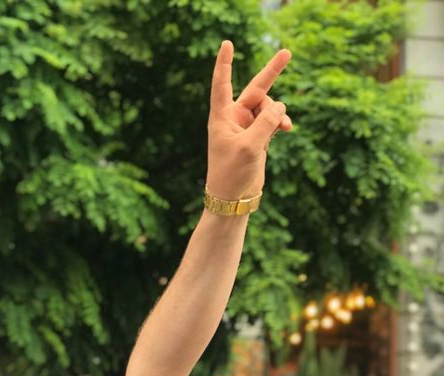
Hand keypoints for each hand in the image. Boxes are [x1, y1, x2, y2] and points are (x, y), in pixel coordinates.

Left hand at [205, 41, 291, 200]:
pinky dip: (281, 122)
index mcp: (221, 118)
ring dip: (280, 113)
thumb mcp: (250, 146)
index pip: (222, 84)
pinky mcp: (258, 138)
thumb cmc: (232, 173)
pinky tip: (287, 129)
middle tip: (287, 52)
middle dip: (272, 73)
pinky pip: (274, 120)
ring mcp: (246, 128)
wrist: (233, 199)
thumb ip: (266, 123)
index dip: (225, 64)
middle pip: (255, 90)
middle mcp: (233, 119)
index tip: (227, 44)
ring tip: (285, 127)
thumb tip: (280, 106)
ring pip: (269, 107)